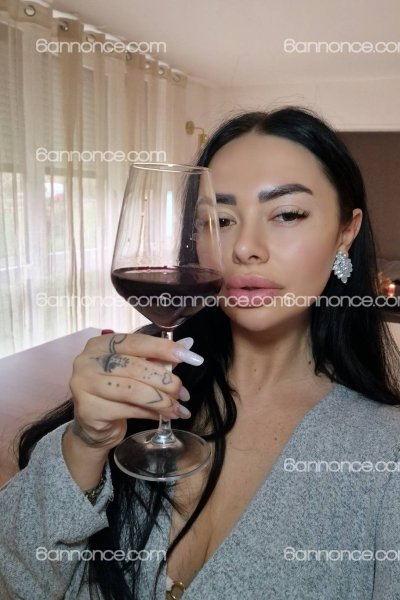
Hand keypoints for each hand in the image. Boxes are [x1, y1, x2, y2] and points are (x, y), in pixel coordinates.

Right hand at [68, 332, 203, 450]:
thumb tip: (188, 345)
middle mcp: (87, 361)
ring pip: (132, 390)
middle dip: (165, 380)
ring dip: (161, 400)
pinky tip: (163, 416)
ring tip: (177, 408)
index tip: (191, 358)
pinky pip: (127, 410)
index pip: (136, 342)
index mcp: (101, 344)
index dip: (165, 348)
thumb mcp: (137, 370)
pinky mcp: (88, 410)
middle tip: (183, 392)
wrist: (95, 425)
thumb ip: (159, 357)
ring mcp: (84, 385)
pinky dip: (150, 413)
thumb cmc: (117, 392)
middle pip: (135, 367)